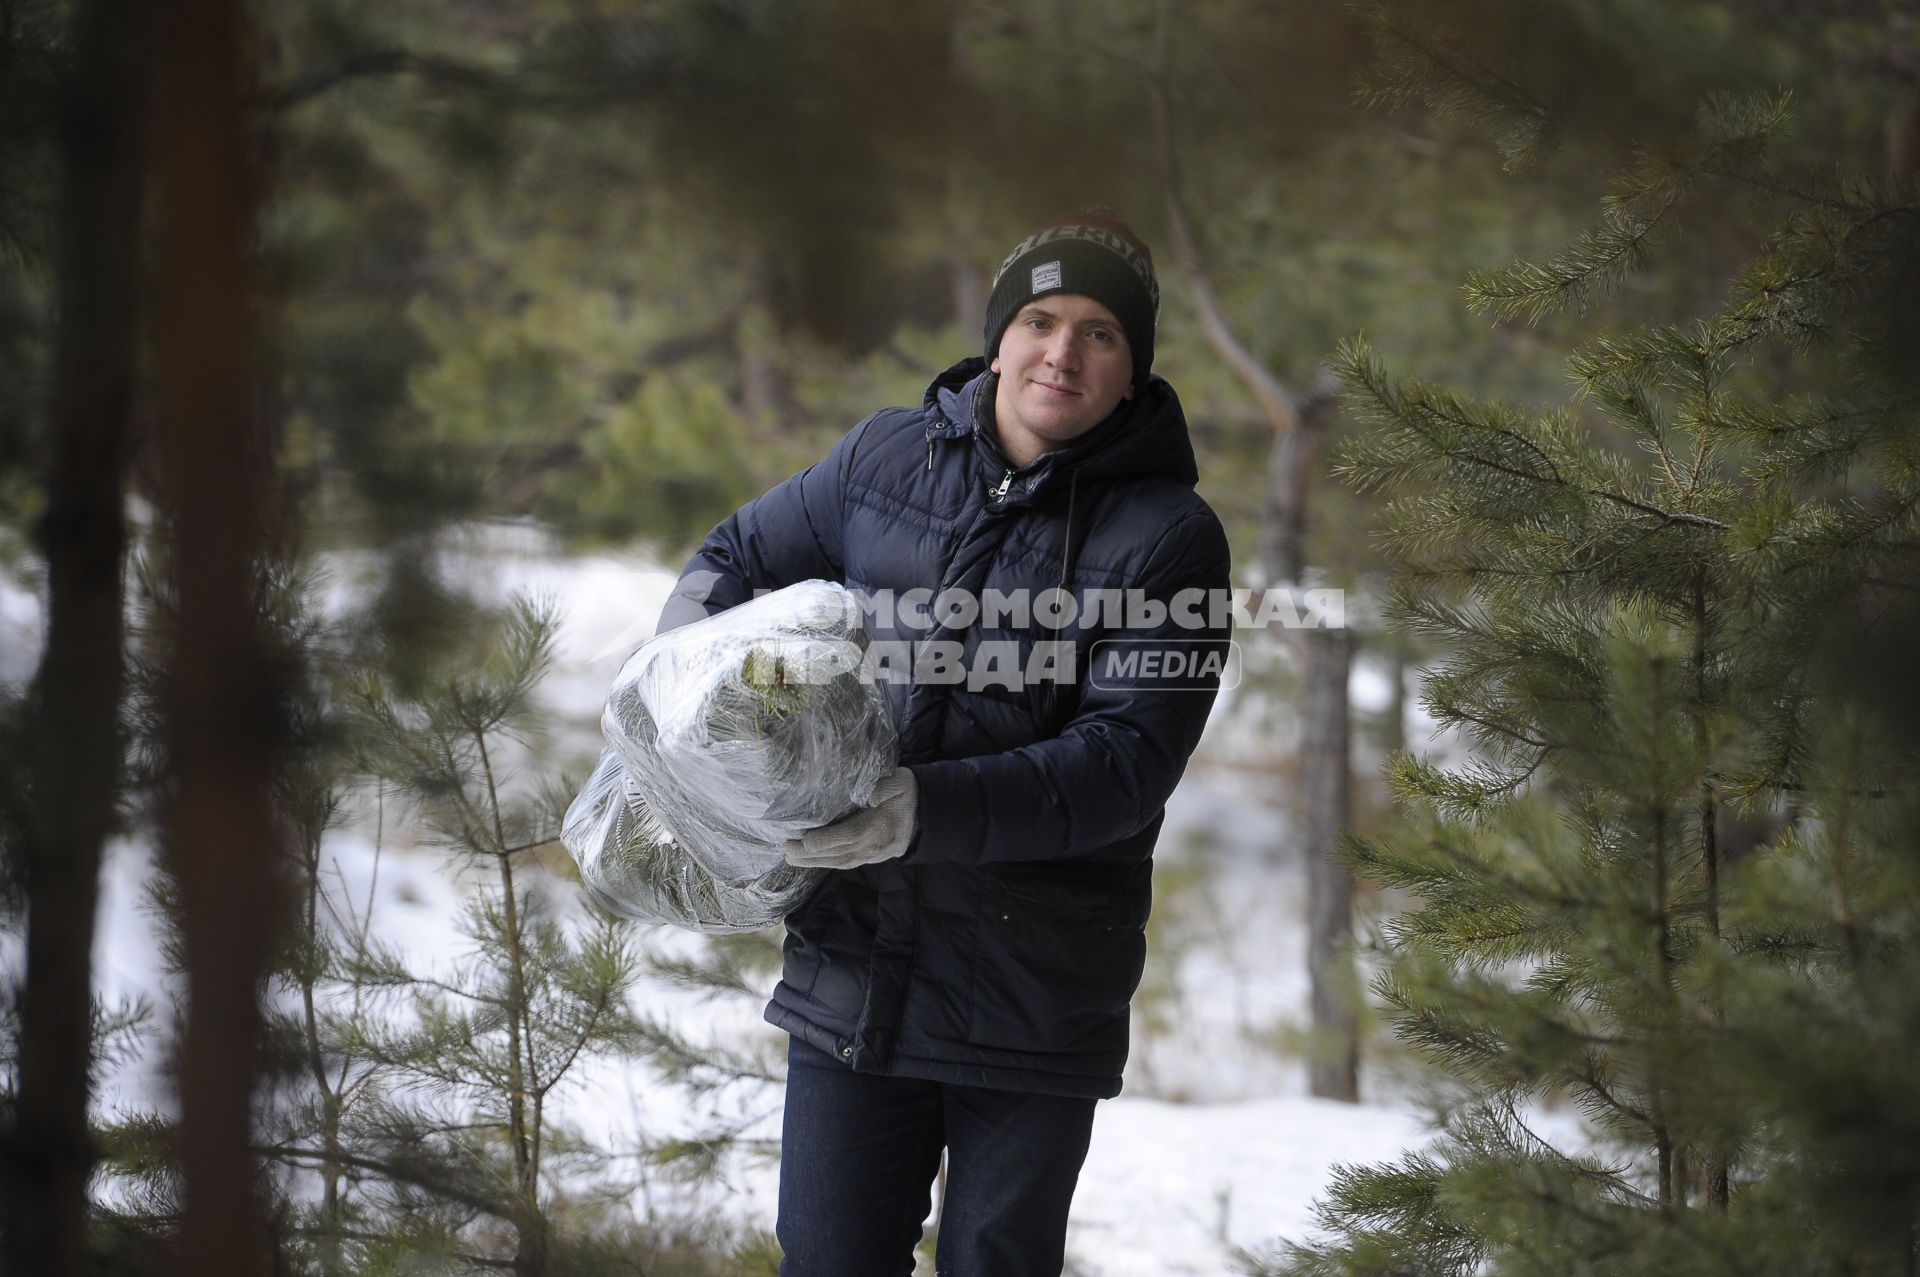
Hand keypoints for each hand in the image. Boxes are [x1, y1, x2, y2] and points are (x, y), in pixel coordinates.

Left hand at [784, 768, 917, 869]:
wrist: (925, 816)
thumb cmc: (907, 795)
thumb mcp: (901, 782)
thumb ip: (886, 786)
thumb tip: (869, 794)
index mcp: (880, 827)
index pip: (851, 836)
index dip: (828, 840)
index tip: (806, 840)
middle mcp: (873, 846)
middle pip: (839, 853)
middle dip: (811, 854)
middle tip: (786, 849)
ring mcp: (870, 855)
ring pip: (839, 862)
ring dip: (813, 862)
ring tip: (789, 856)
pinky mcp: (867, 858)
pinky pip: (843, 863)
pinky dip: (823, 863)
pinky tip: (807, 860)